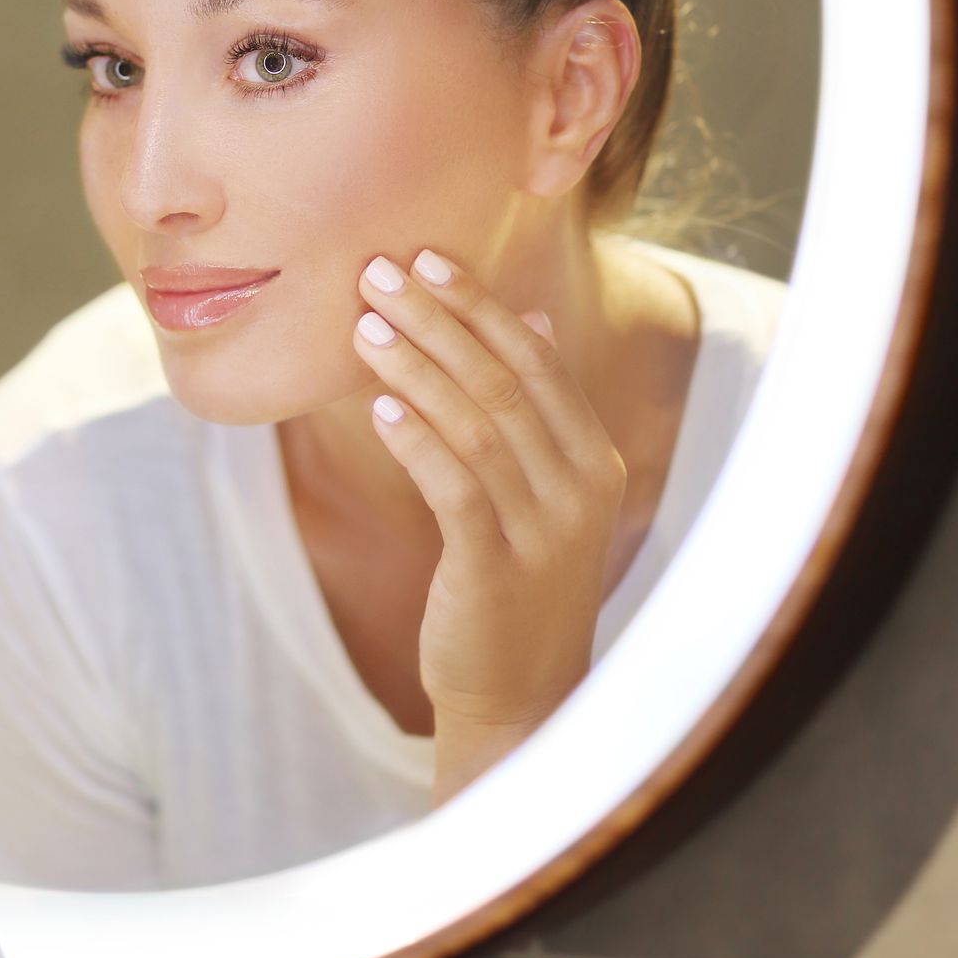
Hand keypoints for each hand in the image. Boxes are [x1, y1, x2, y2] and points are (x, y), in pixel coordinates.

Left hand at [353, 248, 626, 801]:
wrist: (521, 698)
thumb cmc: (519, 583)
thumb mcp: (544, 491)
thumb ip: (537, 408)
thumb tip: (530, 314)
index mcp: (595, 459)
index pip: (536, 361)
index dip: (478, 305)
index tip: (425, 259)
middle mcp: (581, 488)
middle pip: (503, 381)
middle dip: (437, 319)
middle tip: (377, 271)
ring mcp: (543, 531)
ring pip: (475, 426)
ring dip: (414, 368)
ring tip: (362, 328)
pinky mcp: (496, 569)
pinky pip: (454, 489)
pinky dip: (417, 442)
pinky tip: (378, 408)